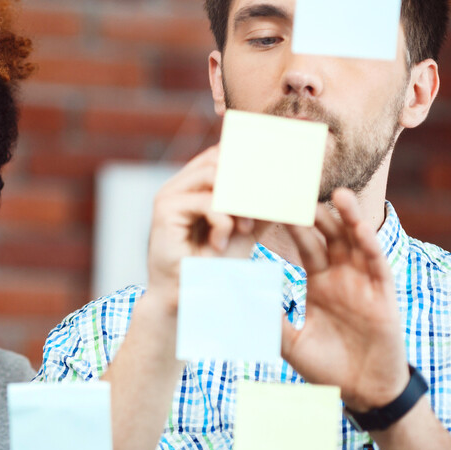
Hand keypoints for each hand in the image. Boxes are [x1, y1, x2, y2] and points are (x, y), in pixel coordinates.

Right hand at [146, 145, 263, 311]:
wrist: (187, 295)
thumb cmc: (212, 265)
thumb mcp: (243, 230)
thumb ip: (257, 207)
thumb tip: (286, 188)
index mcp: (194, 185)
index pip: (222, 154)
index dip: (247, 158)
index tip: (273, 175)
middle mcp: (179, 184)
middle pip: (218, 158)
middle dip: (246, 181)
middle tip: (259, 207)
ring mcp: (169, 194)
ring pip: (213, 175)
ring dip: (236, 202)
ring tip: (241, 228)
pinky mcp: (165, 210)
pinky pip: (206, 202)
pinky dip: (222, 223)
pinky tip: (219, 244)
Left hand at [281, 188, 407, 411]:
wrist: (363, 393)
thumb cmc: (327, 367)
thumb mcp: (289, 341)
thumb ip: (268, 318)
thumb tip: (236, 298)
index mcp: (318, 282)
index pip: (301, 245)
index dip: (287, 226)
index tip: (269, 203)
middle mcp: (341, 275)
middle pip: (326, 235)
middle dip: (312, 212)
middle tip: (295, 186)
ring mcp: (363, 282)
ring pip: (354, 241)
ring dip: (345, 217)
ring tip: (334, 193)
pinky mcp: (383, 294)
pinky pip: (376, 263)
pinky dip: (368, 242)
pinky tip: (358, 225)